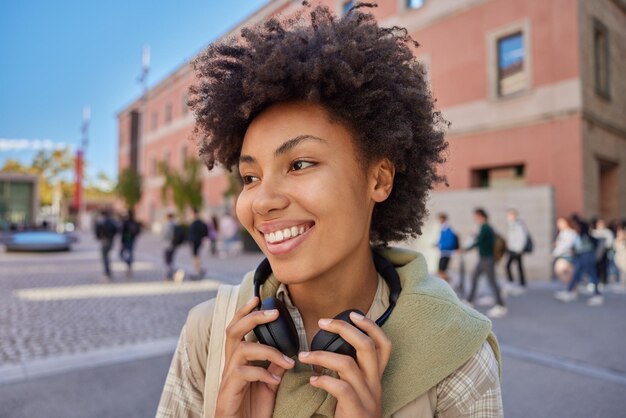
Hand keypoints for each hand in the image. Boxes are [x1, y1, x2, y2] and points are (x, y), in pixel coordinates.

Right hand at [215, 297, 295, 417]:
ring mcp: (228, 377)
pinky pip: (244, 373)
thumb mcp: (268, 386)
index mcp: (238, 360)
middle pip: (233, 331)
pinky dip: (263, 374)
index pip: (238, 328)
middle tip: (273, 313)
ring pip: (242, 349)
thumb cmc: (251, 410)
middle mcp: (230, 364)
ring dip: (267, 351)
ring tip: (286, 360)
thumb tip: (285, 352)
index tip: (258, 298)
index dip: (245, 312)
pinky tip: (276, 380)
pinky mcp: (229, 390)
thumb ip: (273, 367)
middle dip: (252, 317)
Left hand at [298, 312, 391, 417]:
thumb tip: (329, 352)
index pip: (384, 345)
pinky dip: (324, 381)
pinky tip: (312, 381)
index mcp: (376, 378)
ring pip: (348, 365)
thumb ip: (348, 373)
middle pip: (367, 347)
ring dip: (321, 356)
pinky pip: (341, 388)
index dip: (371, 326)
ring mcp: (368, 398)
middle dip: (344, 329)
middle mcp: (376, 385)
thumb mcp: (356, 392)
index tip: (353, 314)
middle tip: (322, 322)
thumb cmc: (352, 416)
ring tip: (304, 355)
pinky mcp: (357, 411)